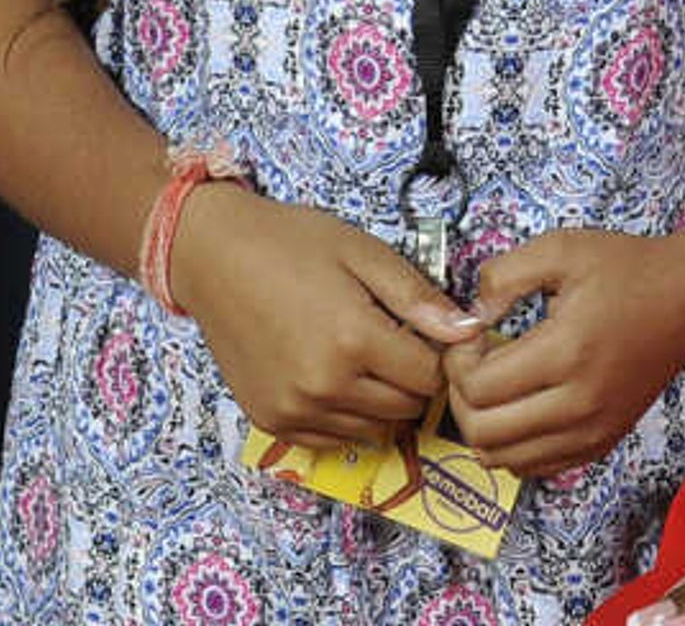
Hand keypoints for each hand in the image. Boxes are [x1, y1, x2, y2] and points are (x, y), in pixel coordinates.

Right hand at [165, 185, 477, 452]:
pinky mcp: (271, 422)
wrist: (215, 257)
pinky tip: (338, 377)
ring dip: (384, 401)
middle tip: (400, 342)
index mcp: (354, 340)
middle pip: (406, 408)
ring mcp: (294, 410)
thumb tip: (469, 332)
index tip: (431, 334)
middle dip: (415, 379)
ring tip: (368, 357)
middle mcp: (324, 386)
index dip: (441, 355)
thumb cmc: (293, 244)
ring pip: (374, 431)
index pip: (431, 377)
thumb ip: (419, 298)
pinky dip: (347, 417)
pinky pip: (333, 440)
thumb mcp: (365, 253)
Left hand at [439, 225, 684, 477]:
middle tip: (475, 362)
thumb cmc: (628, 269)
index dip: (457, 362)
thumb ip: (504, 275)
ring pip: (503, 461)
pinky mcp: (601, 443)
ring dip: (482, 426)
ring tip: (495, 385)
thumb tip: (468, 319)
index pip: (479, 388)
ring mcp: (593, 432)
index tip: (471, 335)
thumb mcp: (562, 248)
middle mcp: (580, 405)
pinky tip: (520, 406)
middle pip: (483, 433)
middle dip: (461, 397)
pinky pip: (534, 468)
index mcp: (567, 352)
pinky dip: (512, 445)